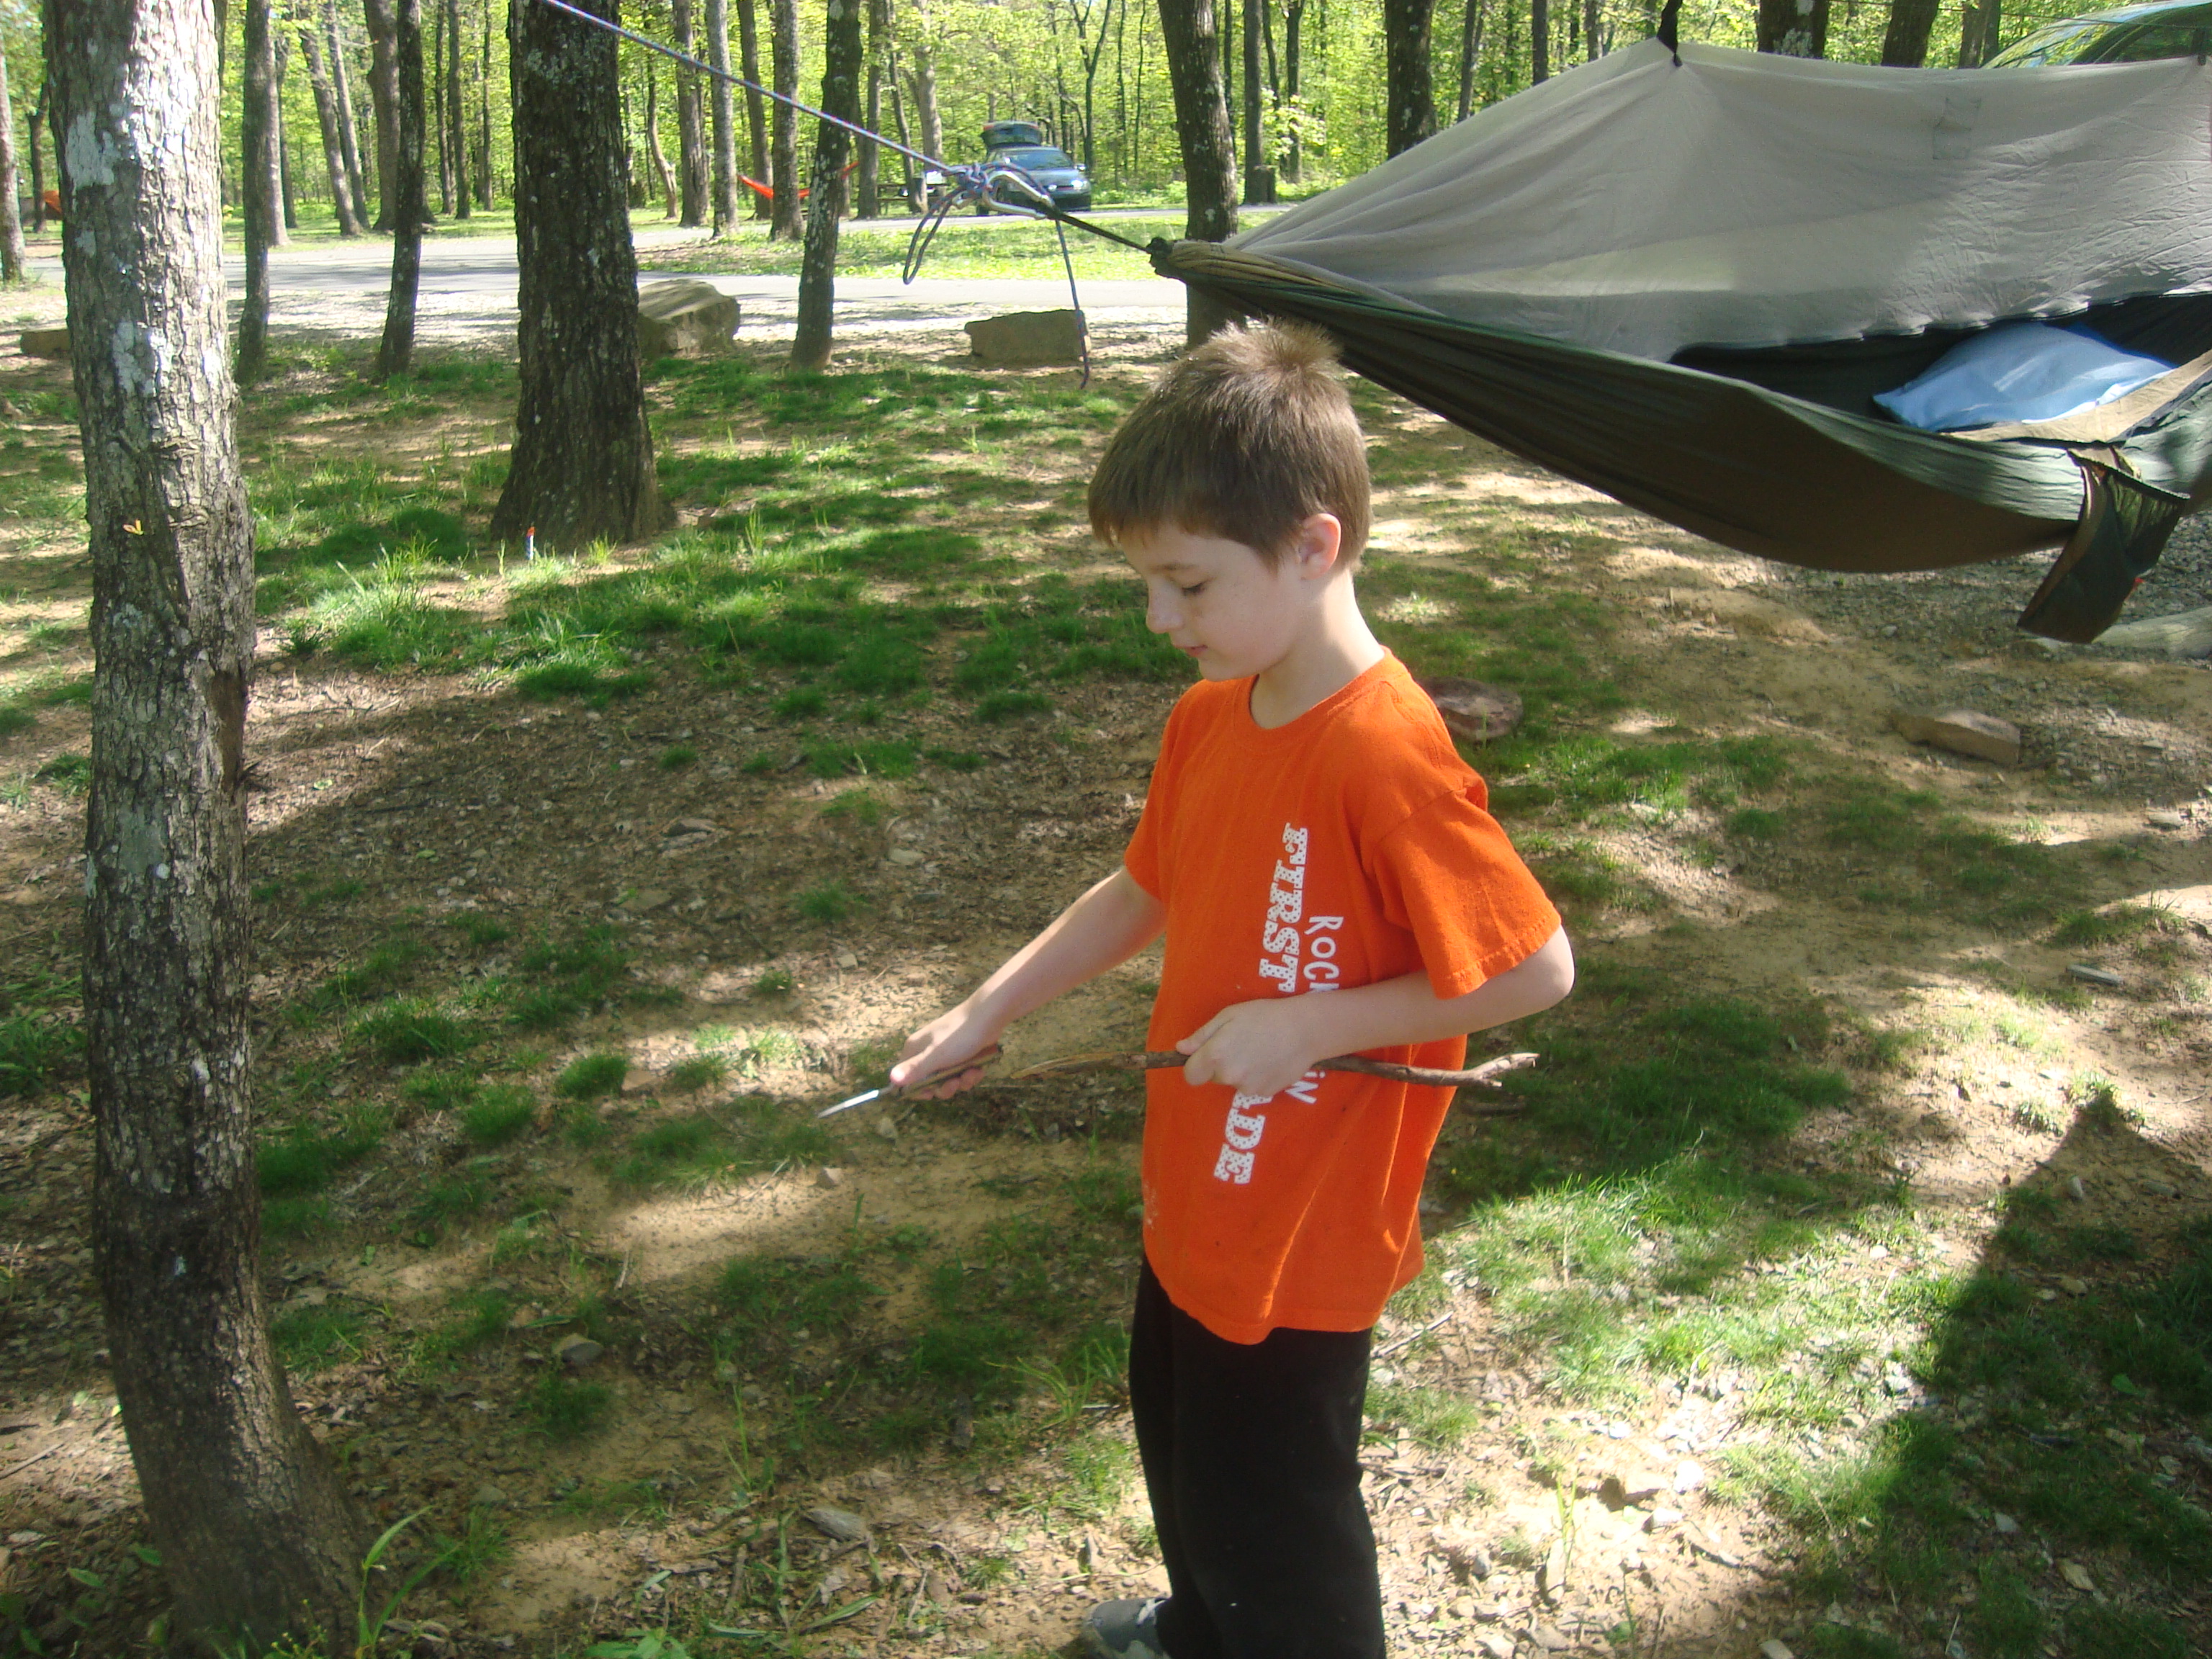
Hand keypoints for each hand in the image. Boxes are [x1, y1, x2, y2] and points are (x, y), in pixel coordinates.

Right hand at [889, 1003, 1000, 1099]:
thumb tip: (891, 1079)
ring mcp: (946, 1053)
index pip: (906, 1077)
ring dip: (962, 1080)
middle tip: (956, 1082)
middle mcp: (927, 1052)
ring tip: (973, 1072)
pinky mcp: (962, 1054)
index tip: (930, 1094)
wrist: (989, 1015)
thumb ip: (915, 1069)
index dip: (917, 1089)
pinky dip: (971, 1073)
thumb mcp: (936, 1055)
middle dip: (945, 1086)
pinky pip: (962, 1072)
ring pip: (949, 1079)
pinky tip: (979, 1069)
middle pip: (930, 1082)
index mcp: (915, 1050)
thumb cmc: (958, 1035)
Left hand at [1177, 998, 1329, 1100]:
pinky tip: (1270, 1059)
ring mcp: (1248, 1088)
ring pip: (1234, 1082)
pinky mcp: (1265, 1094)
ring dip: (1240, 1071)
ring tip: (1259, 1050)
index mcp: (1215, 1056)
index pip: (1191, 1075)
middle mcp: (1229, 1076)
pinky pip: (1253, 1087)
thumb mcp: (1228, 1016)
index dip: (1196, 1065)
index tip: (1207, 1055)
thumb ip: (1201, 1036)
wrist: (1304, 1029)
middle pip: (1214, 1077)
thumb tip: (1181, 1049)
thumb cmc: (1264, 1015)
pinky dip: (1257, 1076)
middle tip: (1241, 1044)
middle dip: (1221, 1064)